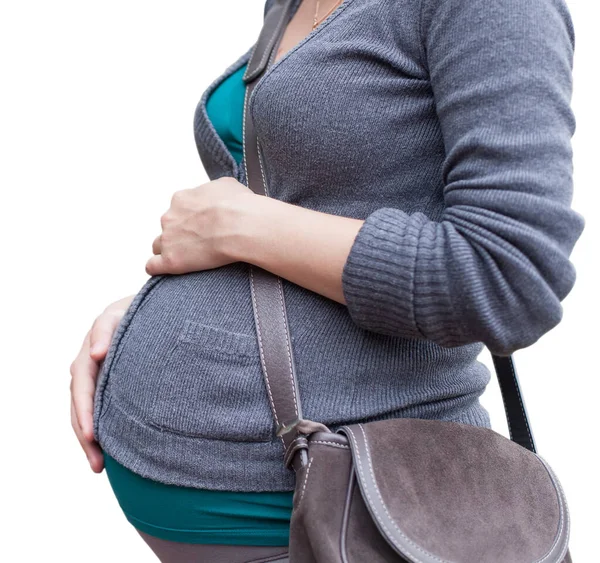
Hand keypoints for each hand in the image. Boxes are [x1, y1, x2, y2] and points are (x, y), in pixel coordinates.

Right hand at [70, 294, 134, 471]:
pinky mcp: (108, 381)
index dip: (87, 406)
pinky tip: (105, 451)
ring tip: (98, 465)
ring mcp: (98, 371)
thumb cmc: (144, 307)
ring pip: (85, 408)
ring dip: (88, 437)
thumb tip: (96, 354)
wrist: (160, 307)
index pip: (83, 378)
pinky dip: (99, 429)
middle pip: (81, 399)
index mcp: (95, 342)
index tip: (92, 434)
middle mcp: (91, 359)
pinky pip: (97, 407)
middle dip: (85, 430)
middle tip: (96, 456)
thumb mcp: (127, 310)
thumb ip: (108, 328)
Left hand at [145, 177, 256, 275]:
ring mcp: (168, 239)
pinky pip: (153, 266)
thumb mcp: (227, 185)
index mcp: (182, 199)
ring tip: (187, 258)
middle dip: (179, 235)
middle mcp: (170, 217)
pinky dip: (158, 268)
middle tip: (200, 242)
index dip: (189, 220)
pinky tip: (167, 270)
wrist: (241, 226)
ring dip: (170, 251)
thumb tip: (218, 195)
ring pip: (159, 246)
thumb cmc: (239, 206)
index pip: (178, 210)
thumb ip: (214, 190)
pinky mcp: (170, 260)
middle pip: (168, 228)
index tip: (203, 226)